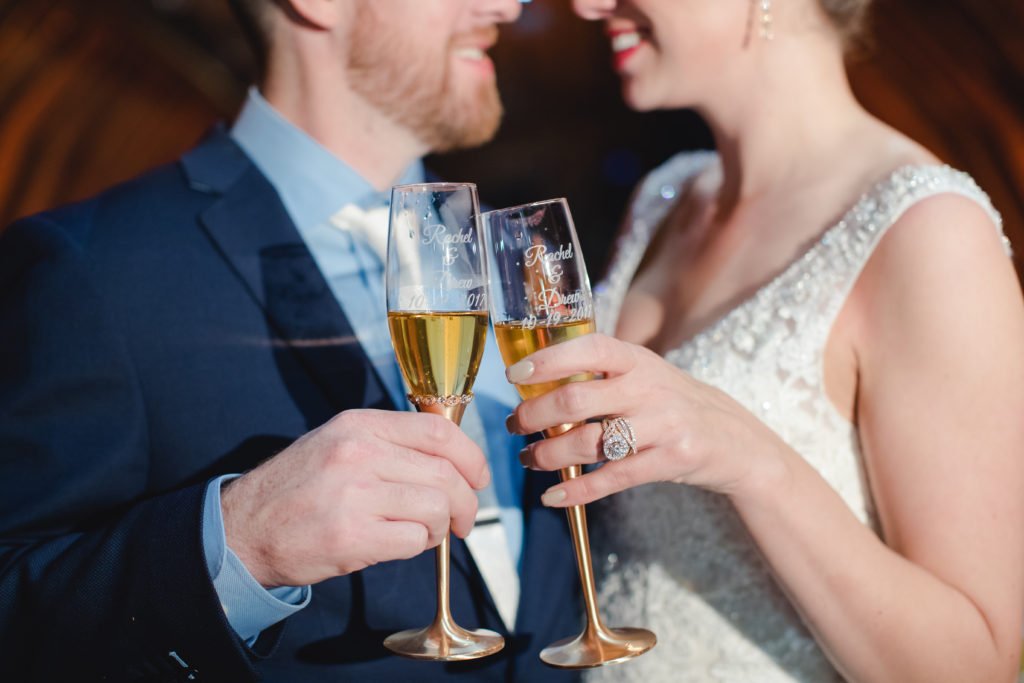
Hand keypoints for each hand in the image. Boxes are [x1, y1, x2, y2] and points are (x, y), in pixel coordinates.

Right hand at [220, 409, 489, 587]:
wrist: (243, 529)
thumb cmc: (299, 488)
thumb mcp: (339, 443)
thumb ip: (390, 443)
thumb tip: (452, 460)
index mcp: (359, 425)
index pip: (439, 431)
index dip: (471, 456)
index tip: (478, 478)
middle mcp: (358, 453)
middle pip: (445, 474)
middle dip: (466, 502)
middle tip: (462, 521)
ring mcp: (354, 495)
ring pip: (435, 508)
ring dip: (439, 528)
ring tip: (422, 533)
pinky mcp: (351, 537)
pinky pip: (413, 541)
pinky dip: (417, 547)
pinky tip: (398, 544)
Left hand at [508, 334, 787, 506]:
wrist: (737, 441)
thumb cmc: (675, 404)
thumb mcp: (647, 375)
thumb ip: (603, 375)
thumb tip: (536, 384)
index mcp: (638, 360)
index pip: (589, 349)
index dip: (548, 360)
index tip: (515, 376)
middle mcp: (649, 388)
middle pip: (578, 399)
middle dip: (536, 414)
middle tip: (516, 425)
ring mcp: (663, 425)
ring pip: (589, 442)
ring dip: (549, 454)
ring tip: (529, 459)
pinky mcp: (671, 461)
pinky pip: (613, 479)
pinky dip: (577, 490)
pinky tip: (553, 496)